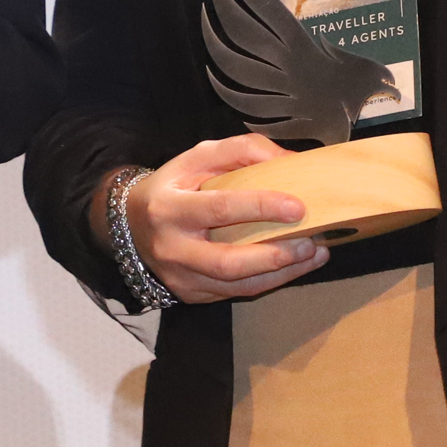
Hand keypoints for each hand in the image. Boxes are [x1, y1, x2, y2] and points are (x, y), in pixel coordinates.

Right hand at [123, 136, 328, 302]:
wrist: (132, 225)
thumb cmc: (174, 186)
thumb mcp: (199, 157)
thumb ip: (242, 151)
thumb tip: (290, 160)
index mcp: (170, 207)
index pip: (219, 208)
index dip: (260, 207)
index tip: (297, 206)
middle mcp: (172, 248)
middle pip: (228, 261)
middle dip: (274, 255)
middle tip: (310, 242)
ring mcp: (181, 277)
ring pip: (237, 285)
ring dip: (282, 273)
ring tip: (314, 254)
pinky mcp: (192, 295)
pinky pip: (237, 293)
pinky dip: (272, 281)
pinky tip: (296, 266)